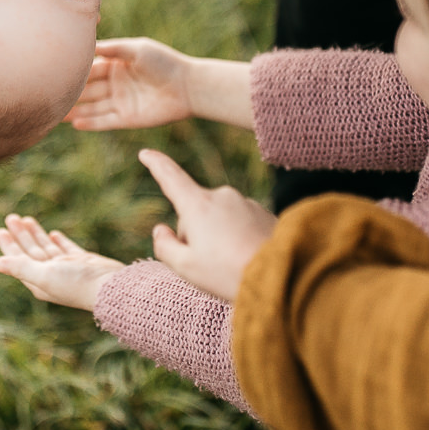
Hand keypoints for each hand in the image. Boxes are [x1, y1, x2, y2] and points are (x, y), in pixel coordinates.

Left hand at [0, 214, 125, 311]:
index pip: (19, 260)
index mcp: (38, 281)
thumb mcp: (44, 275)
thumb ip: (21, 267)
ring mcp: (67, 268)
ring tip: (26, 219)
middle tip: (11, 217)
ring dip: (36, 234)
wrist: (110, 287)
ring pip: (46, 248)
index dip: (9, 245)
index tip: (1, 230)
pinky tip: (53, 234)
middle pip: (31, 251)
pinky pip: (66, 249)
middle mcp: (50, 275)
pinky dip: (58, 241)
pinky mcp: (82, 262)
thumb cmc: (76, 284)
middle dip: (21, 235)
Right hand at [66, 38, 196, 130]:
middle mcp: (115, 84)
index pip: (89, 68)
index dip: (73, 71)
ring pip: (92, 107)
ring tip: (55, 113)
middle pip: (87, 89)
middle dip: (69, 92)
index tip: (53, 70)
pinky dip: (91, 123)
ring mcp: (120, 102)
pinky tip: (75, 123)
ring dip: (75, 110)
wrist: (188, 86)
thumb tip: (87, 43)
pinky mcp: (128, 118)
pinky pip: (105, 122)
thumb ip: (112, 49)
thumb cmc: (164, 63)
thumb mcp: (136, 50)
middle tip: (46, 94)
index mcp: (116, 65)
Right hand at [138, 149, 276, 303]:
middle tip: (207, 265)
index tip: (145, 153)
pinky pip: (241, 223)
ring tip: (232, 265)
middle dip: (194, 233)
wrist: (283, 275)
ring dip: (219, 237)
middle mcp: (222, 196)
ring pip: (219, 219)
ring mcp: (246, 203)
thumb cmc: (228, 274)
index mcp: (198, 205)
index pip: (171, 178)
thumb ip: (164, 247)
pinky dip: (239, 238)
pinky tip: (247, 259)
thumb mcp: (186, 268)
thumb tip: (161, 230)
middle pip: (195, 211)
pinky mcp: (264, 213)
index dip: (156, 165)